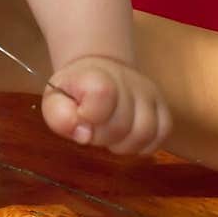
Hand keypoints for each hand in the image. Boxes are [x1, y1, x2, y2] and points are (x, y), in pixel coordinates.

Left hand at [42, 57, 171, 155]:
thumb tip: (83, 135)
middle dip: (102, 137)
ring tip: (109, 136)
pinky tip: (127, 138)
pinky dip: (144, 145)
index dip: (89, 115)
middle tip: (92, 129)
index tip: (82, 116)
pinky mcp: (163, 107)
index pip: (102, 94)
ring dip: (123, 144)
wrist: (100, 71)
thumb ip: (60, 116)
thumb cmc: (74, 91)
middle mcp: (129, 81)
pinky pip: (162, 133)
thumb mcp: (55, 100)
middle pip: (122, 124)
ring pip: (146, 132)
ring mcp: (149, 94)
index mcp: (97, 75)